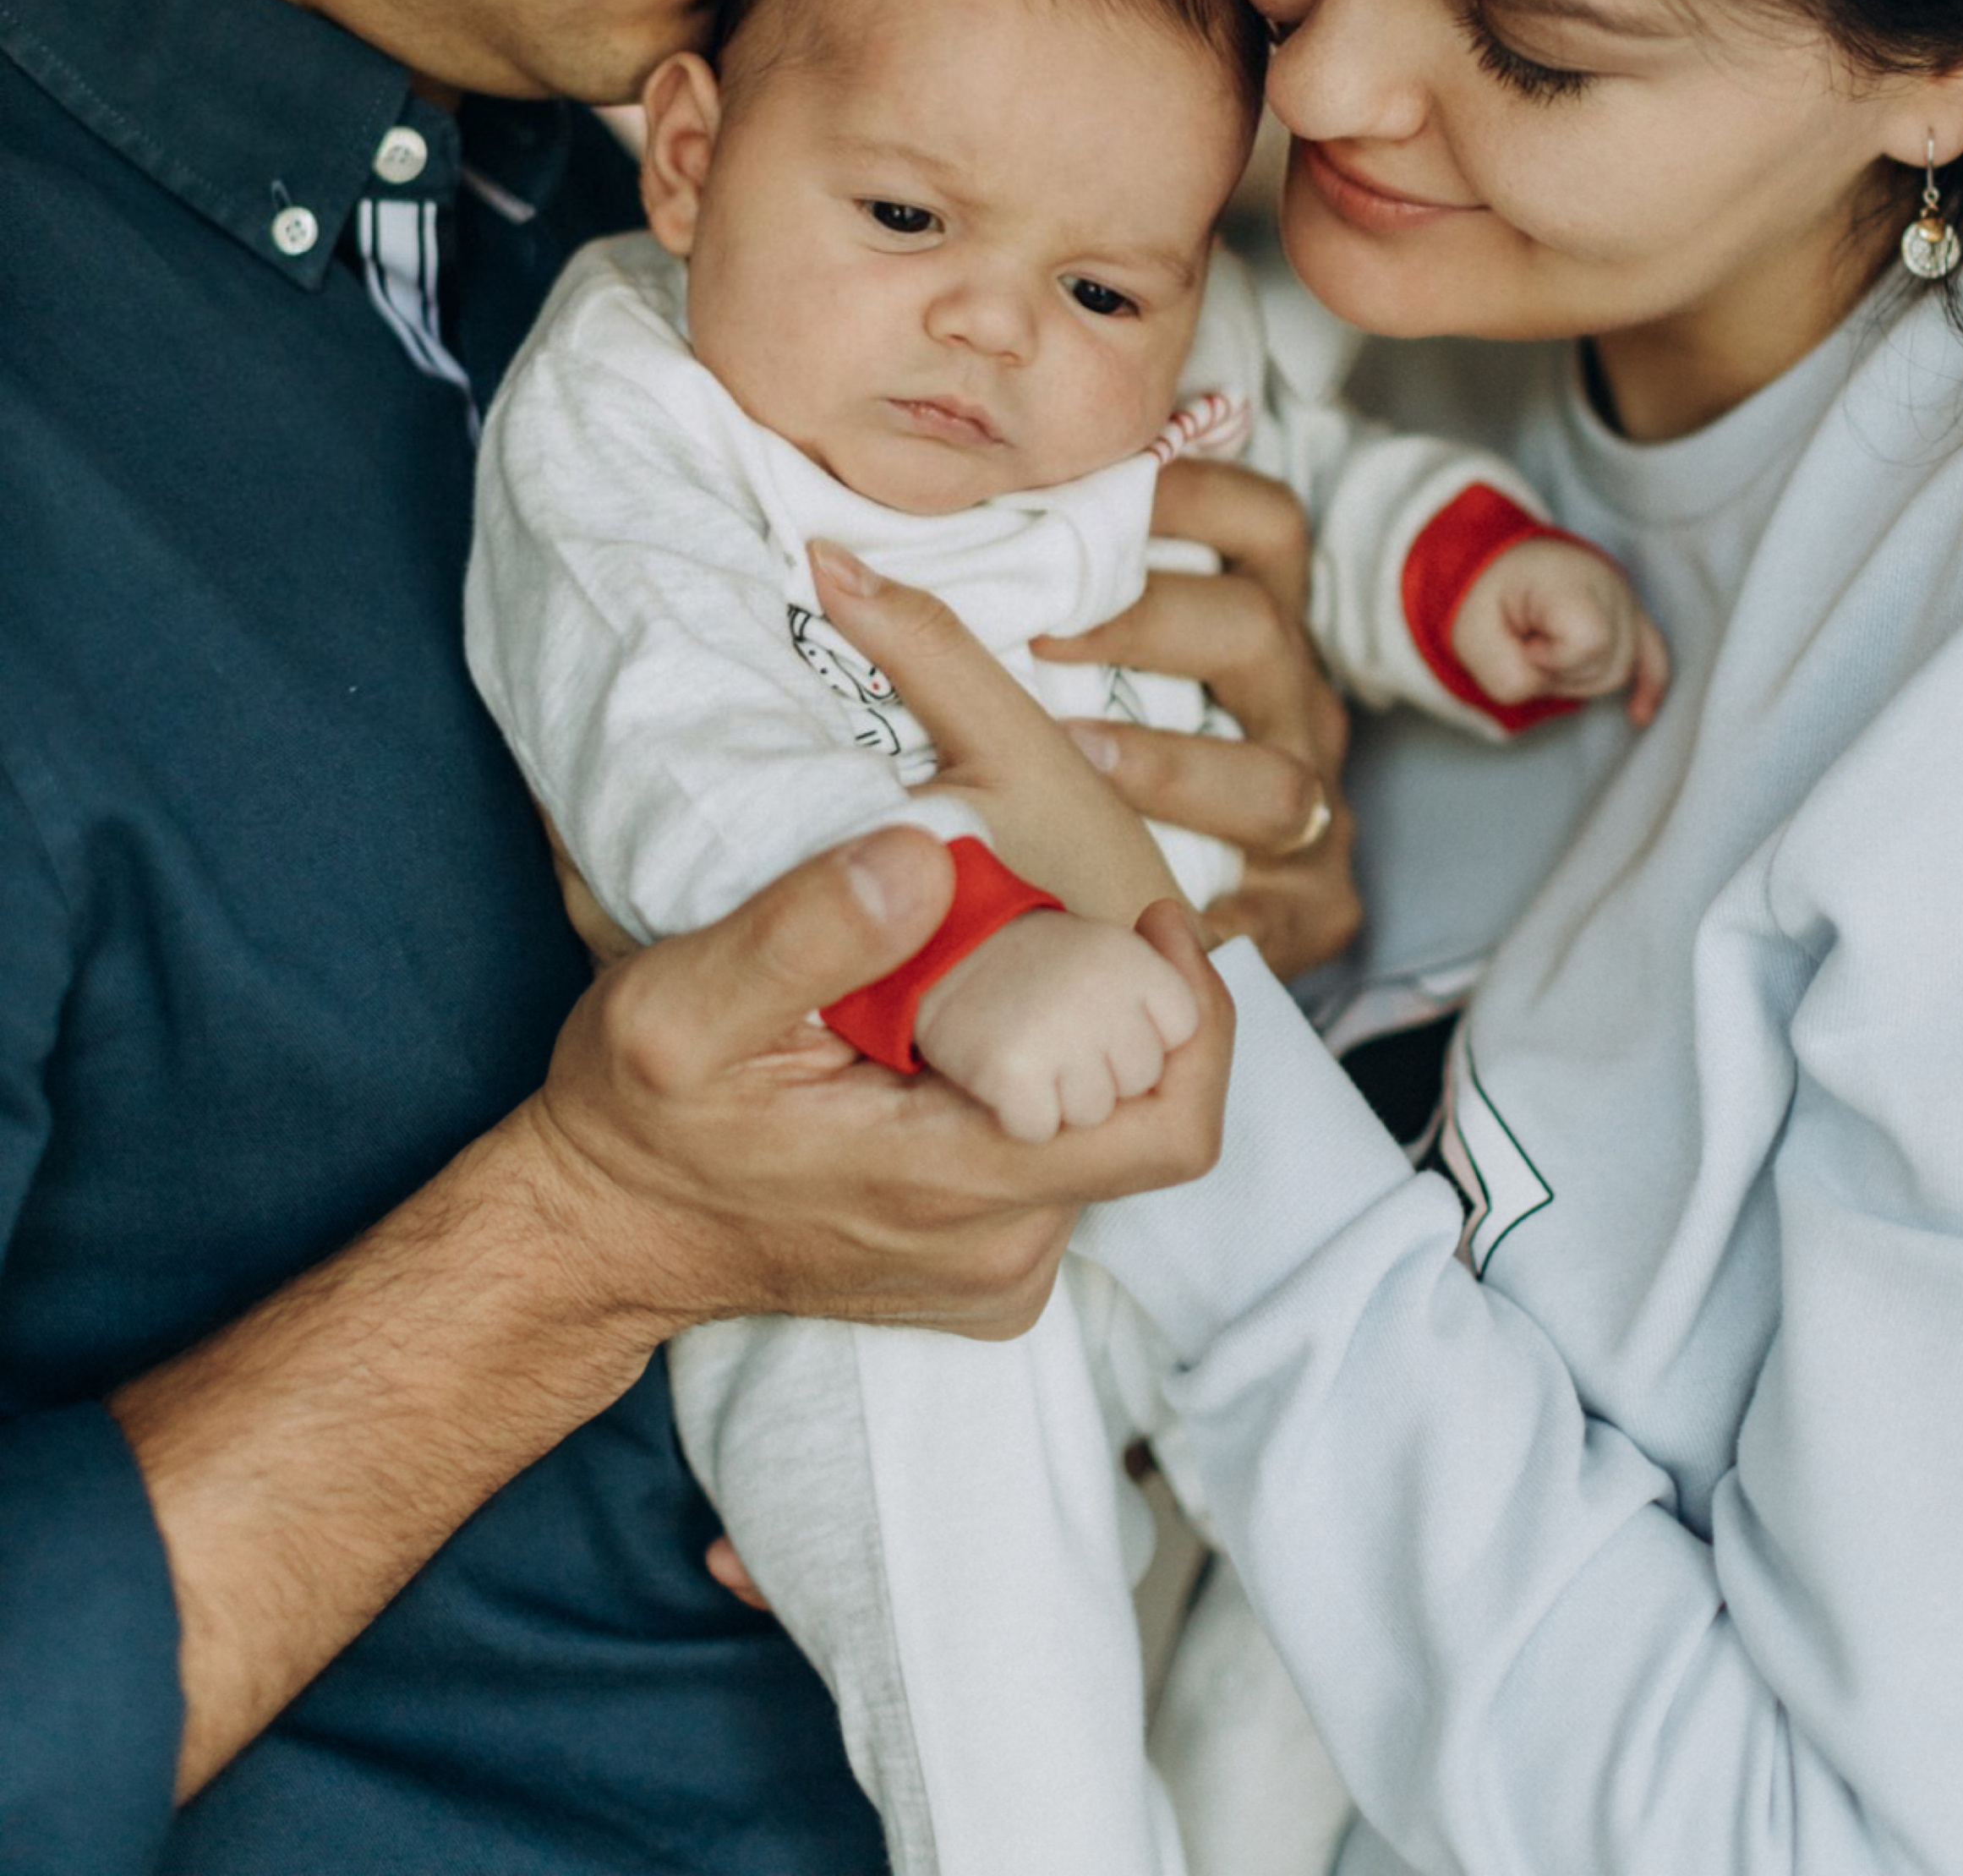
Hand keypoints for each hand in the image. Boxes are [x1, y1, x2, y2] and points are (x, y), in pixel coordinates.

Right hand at [519, 822, 1229, 1347]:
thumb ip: (807, 931)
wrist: (596, 1237)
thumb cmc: (636, 1119)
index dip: (1192, 1015)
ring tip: (981, 974)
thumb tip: (926, 862)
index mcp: (950, 1183)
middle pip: (1142, 1115)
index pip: (1164, 1123)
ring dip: (1070, 1045)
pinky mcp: (978, 1274)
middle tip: (1044, 923)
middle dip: (1119, 1007)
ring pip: (1098, 1134)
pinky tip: (961, 1041)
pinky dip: (1037, 1092)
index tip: (1155, 919)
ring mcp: (991, 1272)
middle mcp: (996, 1248)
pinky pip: (1056, 1168)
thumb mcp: (680, 1006)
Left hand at [1038, 457, 1360, 981]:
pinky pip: (1274, 913)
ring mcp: (1314, 812)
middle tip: (1041, 631)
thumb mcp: (1105, 684)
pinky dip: (1208, 920)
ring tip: (1077, 762)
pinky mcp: (1314, 910)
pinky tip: (1131, 916)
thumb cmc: (1135, 783)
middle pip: (1259, 629)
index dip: (1191, 491)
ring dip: (1171, 767)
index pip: (1263, 526)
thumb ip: (1032, 611)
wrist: (1216, 947)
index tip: (1092, 483)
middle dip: (1148, 621)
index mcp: (1261, 634)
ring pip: (1277, 780)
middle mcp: (1297, 710)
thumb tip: (848, 562)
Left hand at [1452, 540, 1668, 726]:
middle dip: (1562, 674)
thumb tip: (1540, 689)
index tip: (1524, 642)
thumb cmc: (1487, 595)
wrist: (1497, 564)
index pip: (1591, 641)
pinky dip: (1648, 686)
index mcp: (1569, 580)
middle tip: (1527, 645)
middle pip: (1608, 665)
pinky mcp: (1631, 616)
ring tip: (1546, 648)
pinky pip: (1654, 656)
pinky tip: (1638, 714)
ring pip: (1621, 670)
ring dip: (1579, 677)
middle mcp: (1608, 586)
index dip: (1553, 660)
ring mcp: (1624, 600)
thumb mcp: (1472, 633)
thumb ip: (1504, 674)